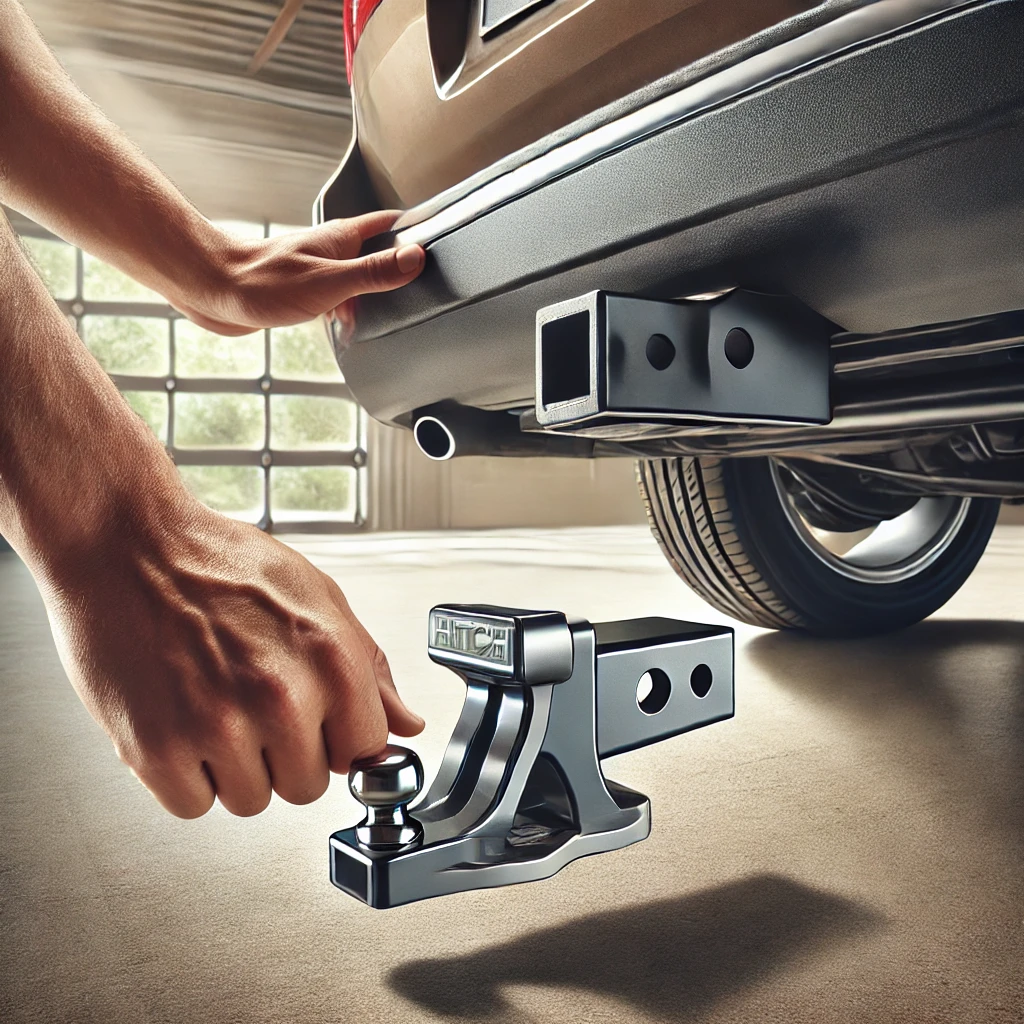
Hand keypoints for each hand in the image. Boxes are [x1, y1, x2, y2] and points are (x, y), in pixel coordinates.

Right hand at [40, 495, 423, 817]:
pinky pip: (193, 805)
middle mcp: (283, 698)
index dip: (337, 736)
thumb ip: (370, 667)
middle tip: (252, 704)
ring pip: (251, 801)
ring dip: (234, 767)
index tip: (316, 721)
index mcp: (333, 660)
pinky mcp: (157, 749)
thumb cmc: (221, 563)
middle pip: (308, 785)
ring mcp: (220, 727)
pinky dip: (185, 776)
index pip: (365, 750)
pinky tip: (180, 723)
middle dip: (285, 754)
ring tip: (213, 706)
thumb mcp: (318, 597)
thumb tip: (406, 724)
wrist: (129, 546)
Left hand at [171, 210, 424, 337]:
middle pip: (378, 253)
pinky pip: (337, 298)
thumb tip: (415, 259)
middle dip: (399, 270)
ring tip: (386, 315)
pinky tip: (349, 328)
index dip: (417, 230)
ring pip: (358, 278)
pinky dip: (349, 311)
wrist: (213, 291)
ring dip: (373, 295)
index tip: (441, 238)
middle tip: (420, 287)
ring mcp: (317, 270)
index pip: (390, 224)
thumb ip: (374, 272)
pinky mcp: (302, 292)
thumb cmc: (261, 282)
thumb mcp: (330, 281)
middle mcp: (331, 251)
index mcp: (342, 239)